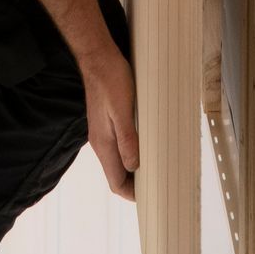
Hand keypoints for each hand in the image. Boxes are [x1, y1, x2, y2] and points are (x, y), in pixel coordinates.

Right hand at [81, 36, 138, 198]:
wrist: (97, 57)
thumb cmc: (111, 79)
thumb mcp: (122, 109)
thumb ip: (127, 139)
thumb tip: (134, 166)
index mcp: (103, 143)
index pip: (116, 182)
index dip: (132, 193)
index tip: (150, 197)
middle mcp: (100, 142)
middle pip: (116, 174)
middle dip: (134, 184)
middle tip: (157, 184)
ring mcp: (102, 132)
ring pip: (117, 161)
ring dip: (133, 168)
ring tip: (154, 167)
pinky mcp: (105, 121)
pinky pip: (117, 146)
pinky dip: (130, 153)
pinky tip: (143, 145)